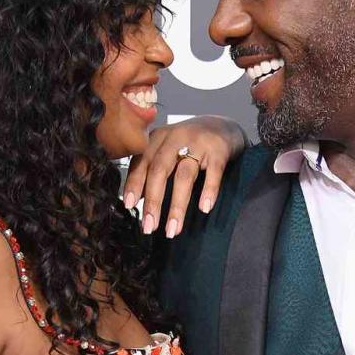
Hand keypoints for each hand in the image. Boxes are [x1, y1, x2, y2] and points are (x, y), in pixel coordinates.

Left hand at [123, 116, 246, 239]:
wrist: (224, 126)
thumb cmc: (191, 143)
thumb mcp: (167, 150)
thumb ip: (152, 168)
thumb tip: (137, 197)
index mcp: (158, 138)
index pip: (142, 162)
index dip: (134, 184)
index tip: (130, 206)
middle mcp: (175, 138)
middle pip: (159, 170)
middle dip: (153, 201)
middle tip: (149, 226)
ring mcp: (198, 143)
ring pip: (184, 176)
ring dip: (177, 206)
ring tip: (173, 229)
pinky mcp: (219, 150)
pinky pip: (213, 173)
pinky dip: (209, 191)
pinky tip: (204, 208)